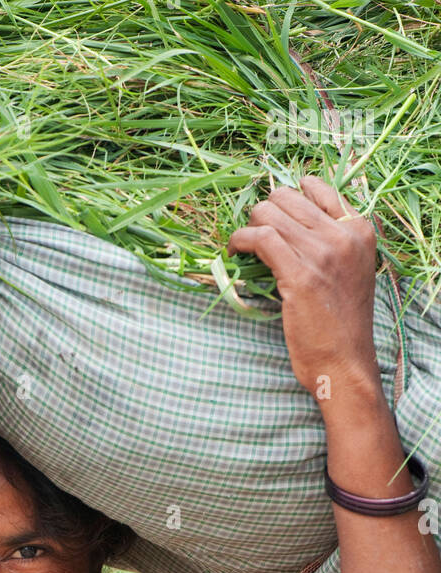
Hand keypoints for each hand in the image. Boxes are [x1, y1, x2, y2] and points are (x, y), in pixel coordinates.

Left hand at [226, 175, 381, 404]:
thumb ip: (333, 243)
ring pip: (269, 213)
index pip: (316, 187)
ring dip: (248, 227)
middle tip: (256, 238)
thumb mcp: (351, 271)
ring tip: (243, 248)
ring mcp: (323, 252)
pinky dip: (240, 241)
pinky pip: (260, 238)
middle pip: (286, 197)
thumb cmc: (342, 325)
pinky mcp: (300, 274)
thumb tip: (291, 223)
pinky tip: (235, 253)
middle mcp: (344, 234)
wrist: (345, 363)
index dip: (287, 199)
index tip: (274, 219)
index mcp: (360, 229)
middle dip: (263, 214)